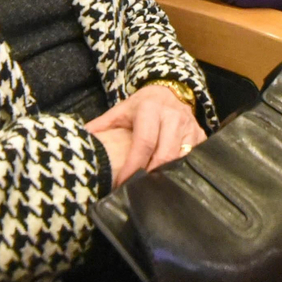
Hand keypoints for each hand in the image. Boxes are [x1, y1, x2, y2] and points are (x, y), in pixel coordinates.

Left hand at [86, 84, 205, 186]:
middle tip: (136, 191)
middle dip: (150, 176)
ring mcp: (190, 126)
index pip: (143, 143)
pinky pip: (193, 158)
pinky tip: (170, 181)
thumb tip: (81, 140)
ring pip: (180, 159)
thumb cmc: (142, 105)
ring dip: (166, 176)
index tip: (121, 184)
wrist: (169, 90)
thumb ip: (102, 126)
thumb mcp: (120, 111)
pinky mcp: (200, 135)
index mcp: (150, 109)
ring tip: (151, 190)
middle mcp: (173, 117)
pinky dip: (181, 171)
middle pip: (164, 155)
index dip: (132, 167)